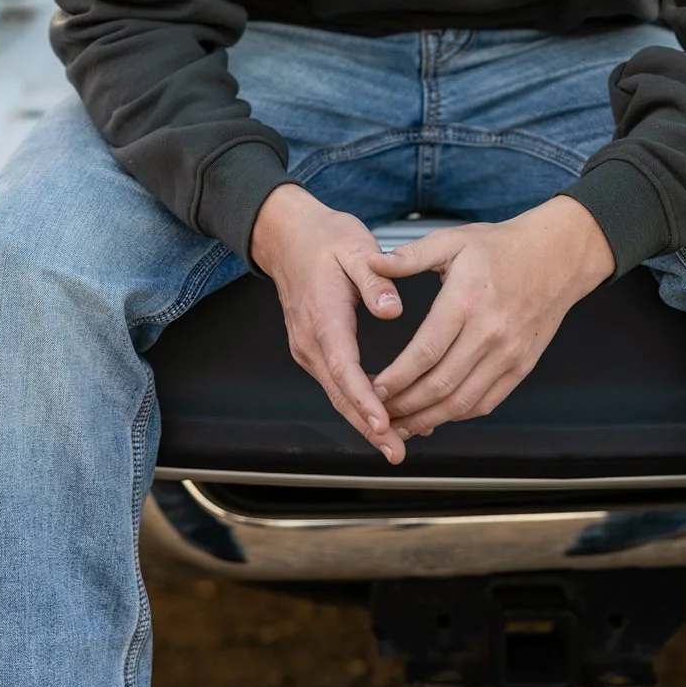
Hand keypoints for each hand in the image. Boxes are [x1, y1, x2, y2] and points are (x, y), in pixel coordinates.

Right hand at [250, 184, 407, 463]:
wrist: (288, 235)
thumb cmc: (325, 238)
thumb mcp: (355, 246)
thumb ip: (375, 279)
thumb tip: (393, 309)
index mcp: (323, 315)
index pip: (343, 366)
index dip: (363, 398)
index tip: (383, 421)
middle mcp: (310, 340)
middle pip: (339, 393)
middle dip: (368, 426)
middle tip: (397, 451)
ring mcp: (308, 347)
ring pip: (337, 393)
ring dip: (364, 420)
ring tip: (396, 443)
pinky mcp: (313, 348)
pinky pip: (336, 383)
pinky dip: (358, 402)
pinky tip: (383, 415)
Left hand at [367, 196, 613, 441]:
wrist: (556, 256)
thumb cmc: (499, 246)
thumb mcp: (452, 240)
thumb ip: (409, 255)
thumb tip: (370, 263)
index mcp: (467, 300)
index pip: (426, 351)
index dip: (397, 377)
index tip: (373, 389)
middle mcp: (490, 332)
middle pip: (441, 384)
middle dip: (405, 405)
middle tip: (379, 412)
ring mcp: (509, 354)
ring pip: (463, 401)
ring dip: (428, 418)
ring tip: (401, 424)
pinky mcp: (522, 367)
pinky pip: (486, 402)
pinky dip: (458, 414)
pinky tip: (435, 415)